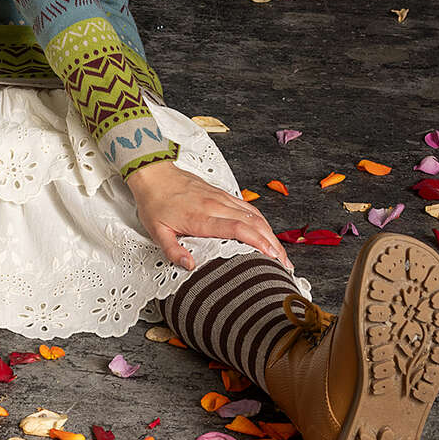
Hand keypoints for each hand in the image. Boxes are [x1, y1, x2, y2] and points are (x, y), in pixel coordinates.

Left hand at [125, 160, 294, 273]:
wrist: (154, 173)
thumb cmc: (155, 202)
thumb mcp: (156, 231)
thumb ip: (173, 250)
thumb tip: (189, 266)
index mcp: (201, 217)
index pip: (236, 229)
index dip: (257, 242)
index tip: (272, 257)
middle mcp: (215, 205)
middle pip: (253, 224)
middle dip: (272, 245)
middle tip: (285, 265)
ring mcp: (221, 198)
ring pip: (254, 215)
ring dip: (271, 234)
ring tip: (281, 254)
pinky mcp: (222, 194)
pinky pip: (248, 207)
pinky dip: (262, 221)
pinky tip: (268, 233)